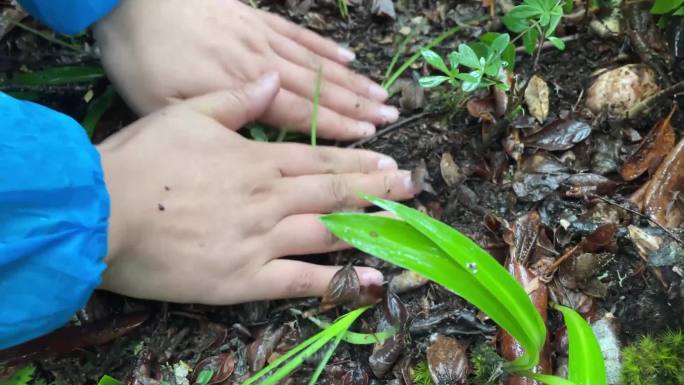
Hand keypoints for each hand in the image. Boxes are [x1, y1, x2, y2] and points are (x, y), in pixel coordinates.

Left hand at [94, 0, 398, 140]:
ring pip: (316, 63)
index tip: (370, 136)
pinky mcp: (255, 20)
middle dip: (357, 106)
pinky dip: (326, 49)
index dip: (337, 126)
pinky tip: (348, 59)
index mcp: (241, 88)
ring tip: (382, 94)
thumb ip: (216, 112)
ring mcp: (261, 38)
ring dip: (351, 81)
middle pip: (319, 87)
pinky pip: (299, 36)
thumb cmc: (143, 57)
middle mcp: (262, 63)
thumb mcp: (164, 100)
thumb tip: (270, 107)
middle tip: (391, 118)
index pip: (301, 112)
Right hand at [98, 74, 417, 303]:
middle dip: (378, 189)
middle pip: (335, 194)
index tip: (390, 162)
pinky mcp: (245, 278)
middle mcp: (269, 199)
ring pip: (329, 234)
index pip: (320, 161)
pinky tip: (372, 281)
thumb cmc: (140, 161)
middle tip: (413, 188)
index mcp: (256, 161)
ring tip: (404, 225)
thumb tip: (272, 80)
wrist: (101, 212)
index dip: (359, 163)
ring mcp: (261, 240)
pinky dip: (339, 281)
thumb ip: (236, 100)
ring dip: (370, 228)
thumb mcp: (187, 114)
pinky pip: (302, 281)